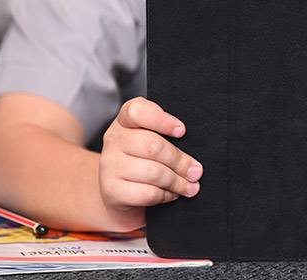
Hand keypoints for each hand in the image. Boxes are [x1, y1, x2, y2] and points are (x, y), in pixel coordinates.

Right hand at [98, 97, 202, 229]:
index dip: (162, 120)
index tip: (182, 131)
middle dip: (180, 161)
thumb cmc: (144, 160)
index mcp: (125, 120)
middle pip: (152, 146)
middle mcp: (113, 139)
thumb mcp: (152, 139)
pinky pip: (147, 193)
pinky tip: (172, 194)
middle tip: (196, 171)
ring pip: (153, 172)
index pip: (137, 111)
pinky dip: (165, 195)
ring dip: (177, 181)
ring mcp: (109, 165)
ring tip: (189, 186)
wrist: (118, 193)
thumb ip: (168, 135)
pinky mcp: (112, 191)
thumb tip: (196, 154)